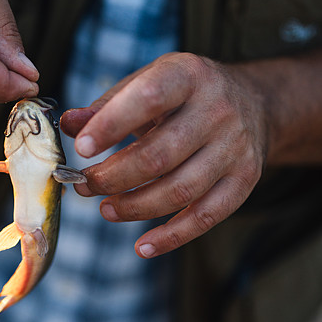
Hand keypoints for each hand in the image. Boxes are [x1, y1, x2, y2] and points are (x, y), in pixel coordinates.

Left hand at [61, 53, 268, 256]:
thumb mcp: (147, 83)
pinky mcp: (245, 180)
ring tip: (105, 209)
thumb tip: (69, 125)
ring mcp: (235, 147)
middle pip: (159, 155)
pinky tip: (142, 246)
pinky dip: (172, 237)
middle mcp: (218, 109)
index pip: (149, 97)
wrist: (253, 102)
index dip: (112, 125)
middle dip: (113, 177)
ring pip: (180, 190)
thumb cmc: (182, 95)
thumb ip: (106, 105)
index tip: (80, 148)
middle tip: (83, 185)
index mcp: (188, 75)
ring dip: (135, 207)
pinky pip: (206, 216)